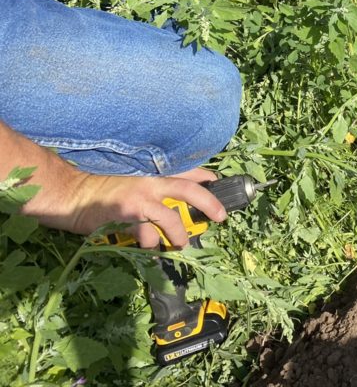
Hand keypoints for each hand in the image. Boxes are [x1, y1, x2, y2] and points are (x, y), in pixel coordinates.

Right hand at [26, 166, 226, 248]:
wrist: (72, 195)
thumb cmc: (101, 191)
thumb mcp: (132, 182)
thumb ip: (153, 189)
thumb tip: (175, 205)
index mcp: (152, 175)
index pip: (186, 172)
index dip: (206, 177)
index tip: (219, 183)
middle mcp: (149, 183)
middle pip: (188, 190)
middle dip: (209, 202)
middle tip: (221, 217)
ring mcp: (138, 198)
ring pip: (170, 217)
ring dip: (179, 234)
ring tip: (181, 244)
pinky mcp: (126, 215)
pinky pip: (146, 233)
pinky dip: (151, 243)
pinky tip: (149, 247)